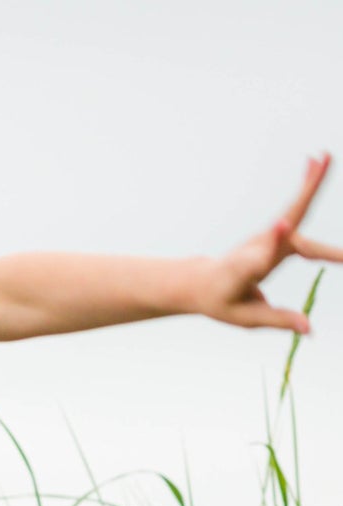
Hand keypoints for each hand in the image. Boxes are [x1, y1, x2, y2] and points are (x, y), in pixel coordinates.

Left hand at [198, 152, 342, 332]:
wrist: (201, 284)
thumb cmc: (223, 302)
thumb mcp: (247, 318)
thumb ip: (279, 320)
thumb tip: (311, 330)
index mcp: (247, 271)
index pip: (262, 256)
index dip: (272, 241)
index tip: (281, 225)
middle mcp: (258, 248)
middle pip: (286, 222)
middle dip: (302, 197)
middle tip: (319, 168)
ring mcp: (266, 238)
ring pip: (294, 210)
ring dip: (311, 184)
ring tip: (324, 156)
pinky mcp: (274, 234)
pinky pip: (296, 211)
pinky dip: (307, 187)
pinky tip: (315, 162)